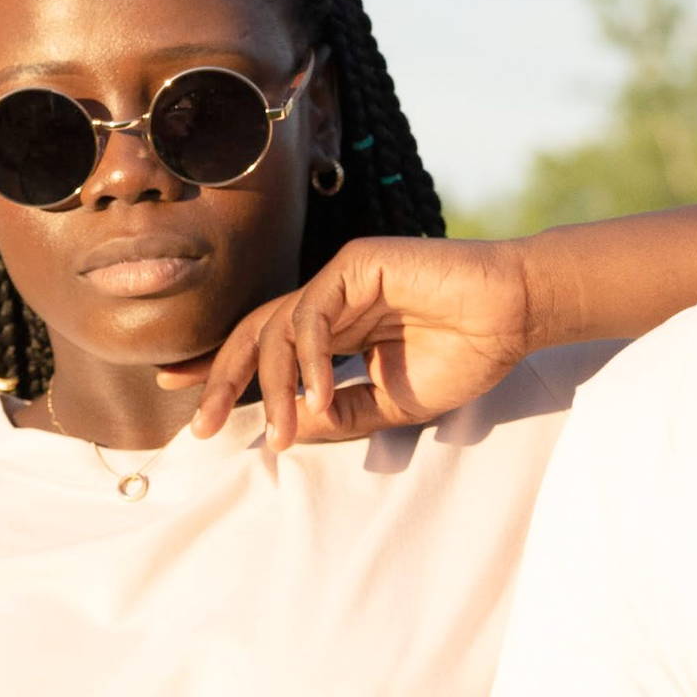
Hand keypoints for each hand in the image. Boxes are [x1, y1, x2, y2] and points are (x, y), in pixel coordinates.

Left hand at [156, 236, 537, 450]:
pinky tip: (317, 395)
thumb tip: (288, 429)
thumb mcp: (393, 403)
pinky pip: (312, 313)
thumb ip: (342, 413)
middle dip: (222, 379)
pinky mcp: (357, 262)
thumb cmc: (466, 354)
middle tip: (199, 424)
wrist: (514, 316)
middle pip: (256, 334)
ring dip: (269, 386)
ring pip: (278, 328)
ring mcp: (341, 277)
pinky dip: (307, 358)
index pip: (265, 345)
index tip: (181, 394)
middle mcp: (331, 298)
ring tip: (277, 433)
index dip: (222, 368)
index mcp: (337, 327)